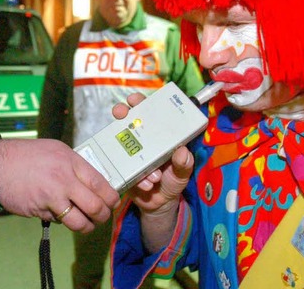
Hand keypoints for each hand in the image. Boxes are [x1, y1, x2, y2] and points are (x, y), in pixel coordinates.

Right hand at [0, 138, 118, 232]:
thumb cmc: (24, 156)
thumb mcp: (53, 151)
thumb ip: (72, 165)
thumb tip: (90, 183)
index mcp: (69, 160)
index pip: (100, 182)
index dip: (110, 196)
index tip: (113, 202)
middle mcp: (64, 177)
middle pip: (95, 205)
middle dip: (102, 216)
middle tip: (101, 216)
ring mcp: (52, 195)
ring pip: (80, 221)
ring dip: (86, 227)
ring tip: (86, 225)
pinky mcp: (41, 210)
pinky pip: (59, 220)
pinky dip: (62, 221)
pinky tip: (59, 215)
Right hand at [113, 92, 193, 251]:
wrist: (159, 204)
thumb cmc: (172, 180)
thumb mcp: (182, 172)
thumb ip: (184, 163)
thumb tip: (183, 151)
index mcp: (157, 136)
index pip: (147, 112)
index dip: (139, 102)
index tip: (134, 99)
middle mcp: (141, 141)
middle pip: (127, 120)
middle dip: (122, 113)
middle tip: (121, 114)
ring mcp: (129, 154)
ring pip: (119, 142)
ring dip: (129, 151)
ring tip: (151, 171)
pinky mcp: (122, 169)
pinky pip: (122, 168)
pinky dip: (138, 178)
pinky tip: (148, 184)